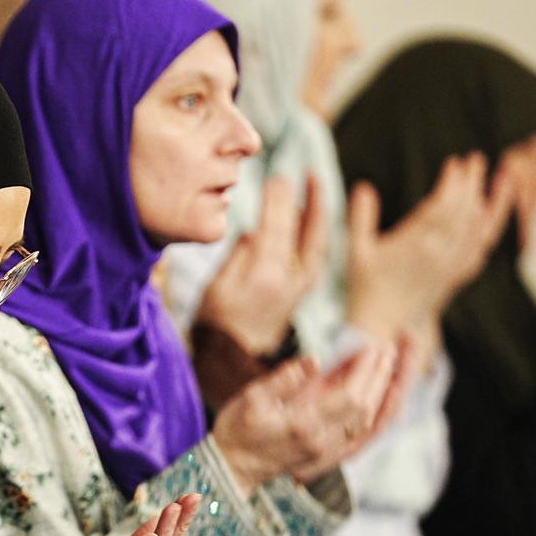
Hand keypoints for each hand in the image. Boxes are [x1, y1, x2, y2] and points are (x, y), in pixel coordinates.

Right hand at [198, 174, 327, 354]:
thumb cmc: (216, 323)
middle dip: (312, 199)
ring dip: (319, 215)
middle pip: (309, 231)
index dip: (278, 198)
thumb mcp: (217, 287)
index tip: (276, 176)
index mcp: (265, 275)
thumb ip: (238, 255)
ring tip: (315, 190)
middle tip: (310, 174)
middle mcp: (289, 279)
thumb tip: (254, 230)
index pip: (277, 225)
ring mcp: (299, 288)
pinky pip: (315, 255)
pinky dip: (316, 234)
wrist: (233, 361)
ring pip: (318, 243)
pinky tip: (310, 221)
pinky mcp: (300, 294)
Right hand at [214, 337, 415, 492]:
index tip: (371, 346)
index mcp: (301, 425)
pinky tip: (387, 398)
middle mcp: (321, 442)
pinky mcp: (330, 458)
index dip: (365, 370)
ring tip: (393, 366)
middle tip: (388, 348)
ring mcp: (328, 453)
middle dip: (381, 375)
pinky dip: (381, 417)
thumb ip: (284, 379)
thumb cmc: (236, 431)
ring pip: (369, 423)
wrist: (232, 471)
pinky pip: (366, 438)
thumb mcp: (250, 398)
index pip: (348, 396)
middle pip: (365, 408)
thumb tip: (315, 360)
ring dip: (385, 393)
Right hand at [347, 152, 512, 338]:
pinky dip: (491, 229)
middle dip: (473, 183)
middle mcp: (439, 255)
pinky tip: (494, 214)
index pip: (441, 206)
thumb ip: (360, 218)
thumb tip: (364, 187)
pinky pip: (481, 249)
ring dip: (492, 202)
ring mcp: (451, 266)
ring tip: (501, 178)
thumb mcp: (355, 251)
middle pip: (464, 212)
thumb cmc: (366, 287)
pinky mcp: (457, 276)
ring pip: (479, 229)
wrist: (382, 323)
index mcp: (414, 246)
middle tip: (476, 159)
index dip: (452, 183)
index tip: (454, 162)